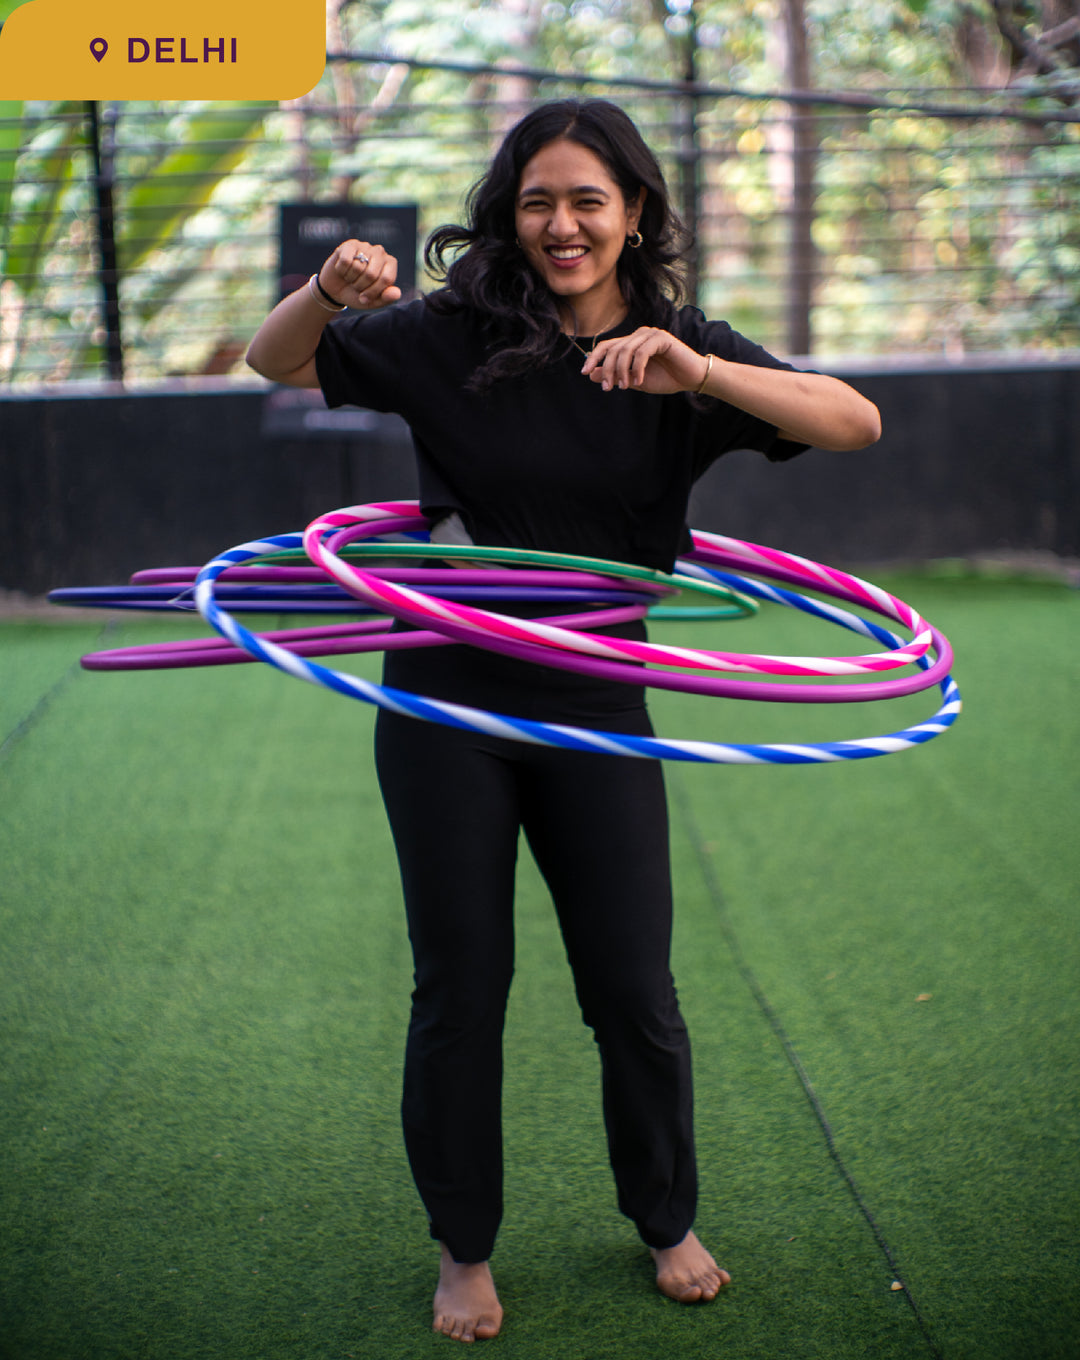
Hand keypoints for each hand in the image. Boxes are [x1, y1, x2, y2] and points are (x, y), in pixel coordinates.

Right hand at [319, 239, 401, 309]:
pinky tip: (342, 270)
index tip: (365, 298)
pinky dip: (341, 270)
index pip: (386, 279)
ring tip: (350, 277)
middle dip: (360, 286)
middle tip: (356, 286)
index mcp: (390, 264)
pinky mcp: (349, 245)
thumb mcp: (373, 302)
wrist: (335, 290)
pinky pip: (345, 261)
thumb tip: (397, 293)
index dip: (373, 292)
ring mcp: (365, 246)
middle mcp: (380, 252)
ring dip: (350, 278)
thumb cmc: (358, 294)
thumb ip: (387, 299)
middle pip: (371, 274)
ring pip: (357, 267)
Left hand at [580, 327, 709, 393]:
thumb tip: (591, 374)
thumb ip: (616, 376)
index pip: (607, 346)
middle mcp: (639, 335)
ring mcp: (650, 334)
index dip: (594, 358)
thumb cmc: (666, 378)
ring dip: (622, 371)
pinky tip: (638, 381)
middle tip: (608, 388)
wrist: (691, 378)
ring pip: (626, 350)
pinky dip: (637, 368)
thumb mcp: (635, 380)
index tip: (584, 372)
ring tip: (624, 387)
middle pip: (614, 349)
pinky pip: (642, 352)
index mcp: (631, 343)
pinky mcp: (662, 338)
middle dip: (608, 369)